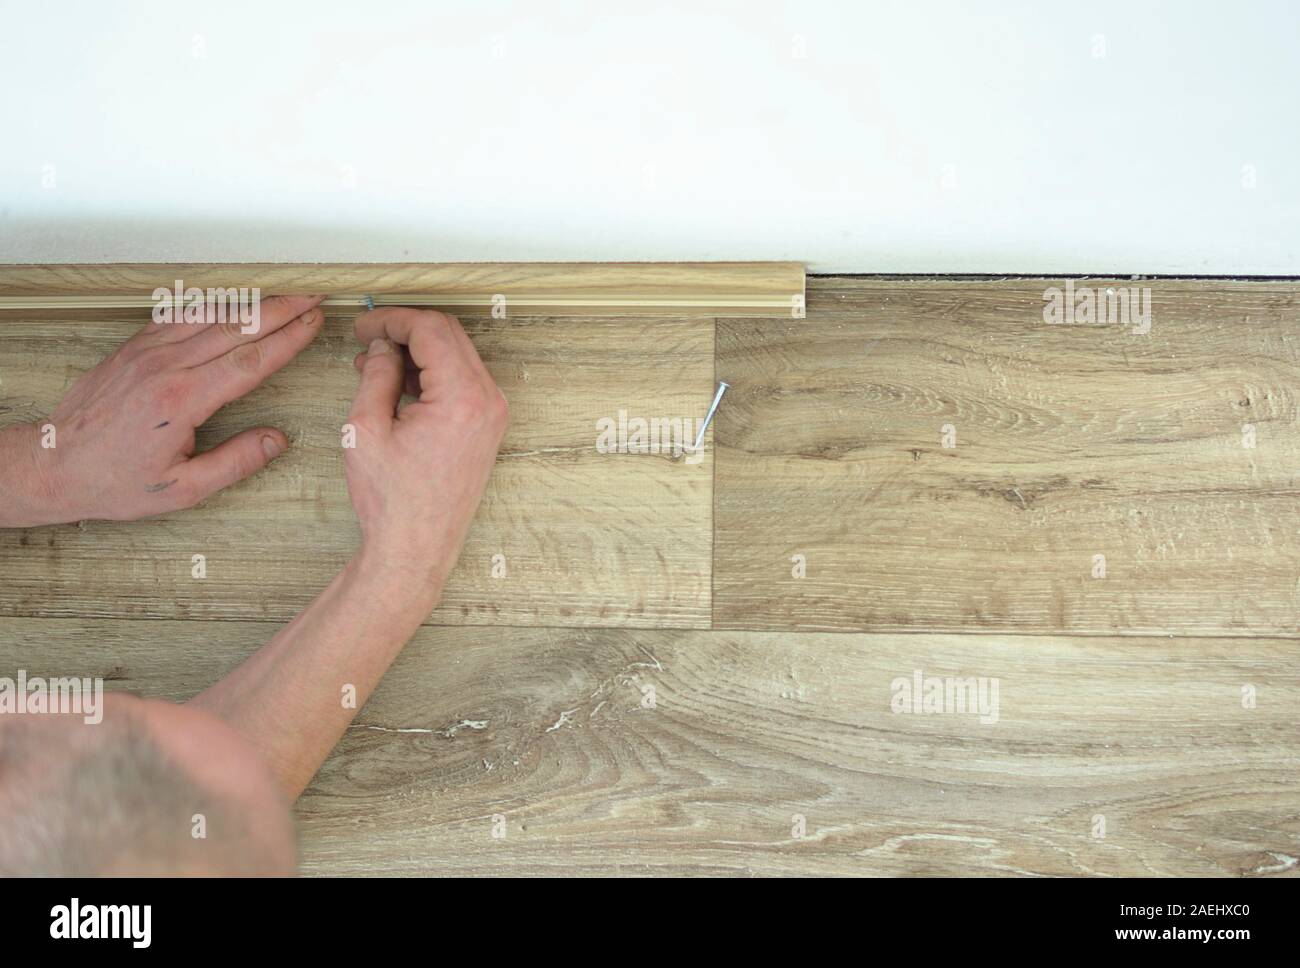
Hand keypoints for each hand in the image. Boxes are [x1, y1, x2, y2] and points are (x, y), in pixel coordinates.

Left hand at [0, 295, 324, 525]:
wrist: (55, 466)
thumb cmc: (115, 482)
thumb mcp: (183, 489)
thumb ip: (235, 462)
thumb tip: (278, 439)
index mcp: (182, 400)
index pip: (250, 360)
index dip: (288, 339)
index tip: (314, 323)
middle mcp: (166, 367)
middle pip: (236, 327)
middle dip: (280, 309)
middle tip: (313, 296)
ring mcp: (147, 352)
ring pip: (209, 314)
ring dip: (250, 301)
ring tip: (283, 294)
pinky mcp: (133, 348)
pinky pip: (178, 315)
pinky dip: (211, 304)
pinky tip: (231, 301)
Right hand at [344, 308, 507, 591]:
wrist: (415, 549)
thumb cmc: (390, 500)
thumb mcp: (365, 428)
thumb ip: (376, 376)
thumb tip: (381, 347)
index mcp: (462, 398)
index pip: (431, 329)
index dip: (392, 320)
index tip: (363, 326)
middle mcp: (488, 401)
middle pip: (450, 335)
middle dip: (406, 330)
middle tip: (367, 339)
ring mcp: (493, 415)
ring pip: (457, 356)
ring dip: (419, 351)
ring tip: (374, 365)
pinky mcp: (488, 428)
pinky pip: (463, 381)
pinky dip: (433, 373)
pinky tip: (399, 384)